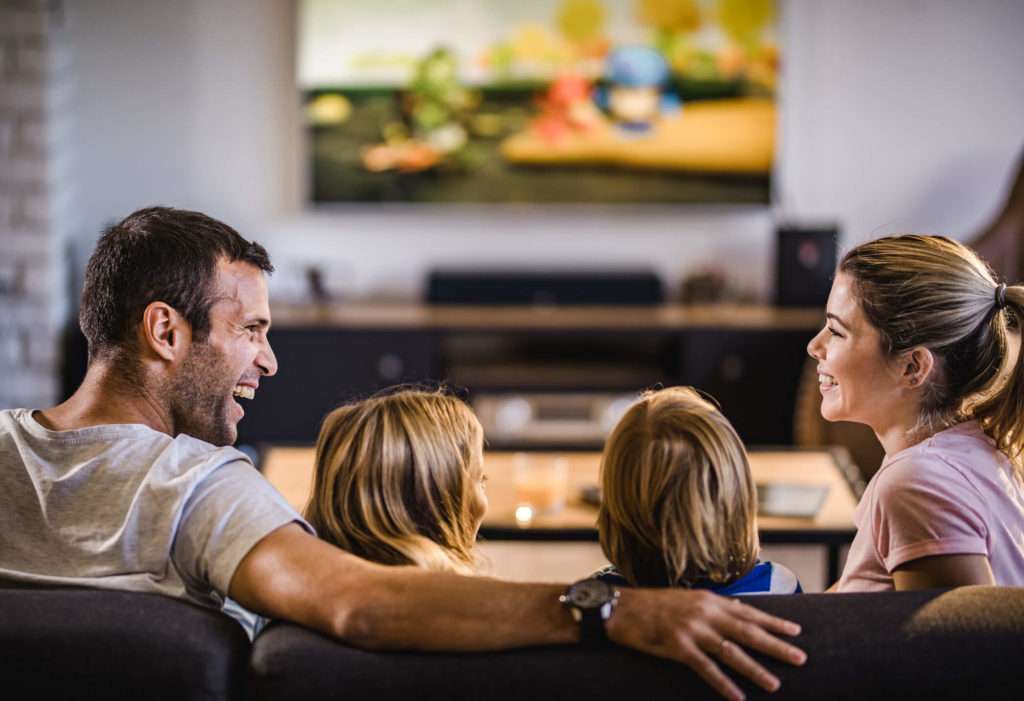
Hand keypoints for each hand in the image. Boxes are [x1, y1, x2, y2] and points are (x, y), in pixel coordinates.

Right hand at [607, 588, 805, 700]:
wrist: (620, 609)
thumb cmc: (653, 604)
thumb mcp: (687, 598)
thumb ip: (714, 605)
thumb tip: (740, 607)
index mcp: (709, 600)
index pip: (749, 612)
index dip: (773, 623)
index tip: (796, 631)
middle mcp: (704, 612)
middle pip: (747, 632)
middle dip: (775, 645)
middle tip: (799, 657)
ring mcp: (691, 629)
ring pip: (731, 652)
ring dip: (755, 669)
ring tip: (774, 684)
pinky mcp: (678, 647)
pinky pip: (706, 669)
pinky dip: (723, 684)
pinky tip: (738, 696)